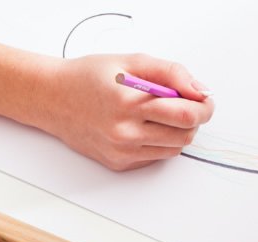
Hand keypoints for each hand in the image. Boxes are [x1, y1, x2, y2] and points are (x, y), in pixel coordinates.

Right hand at [30, 54, 213, 170]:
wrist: (52, 99)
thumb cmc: (89, 77)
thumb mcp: (132, 61)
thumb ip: (171, 73)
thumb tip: (200, 91)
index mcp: (129, 102)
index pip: (185, 114)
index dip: (204, 107)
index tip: (205, 100)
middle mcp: (124, 132)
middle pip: (185, 135)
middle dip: (194, 119)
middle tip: (186, 105)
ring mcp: (121, 151)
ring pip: (174, 149)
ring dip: (178, 132)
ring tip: (161, 113)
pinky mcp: (118, 163)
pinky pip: (156, 157)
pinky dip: (159, 142)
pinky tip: (143, 126)